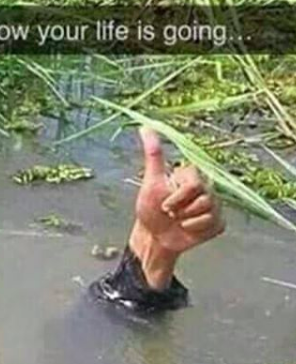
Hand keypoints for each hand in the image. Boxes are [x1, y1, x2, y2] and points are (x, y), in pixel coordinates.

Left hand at [129, 127, 224, 288]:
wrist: (155, 237)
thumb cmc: (150, 209)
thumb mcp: (151, 182)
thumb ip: (153, 155)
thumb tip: (145, 127)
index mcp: (192, 176)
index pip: (194, 185)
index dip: (178, 198)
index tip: (164, 205)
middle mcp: (206, 188)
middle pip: (204, 198)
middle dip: (182, 210)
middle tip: (171, 214)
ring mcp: (214, 205)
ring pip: (209, 213)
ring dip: (188, 221)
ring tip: (179, 221)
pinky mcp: (218, 222)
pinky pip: (214, 225)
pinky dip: (198, 230)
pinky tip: (190, 229)